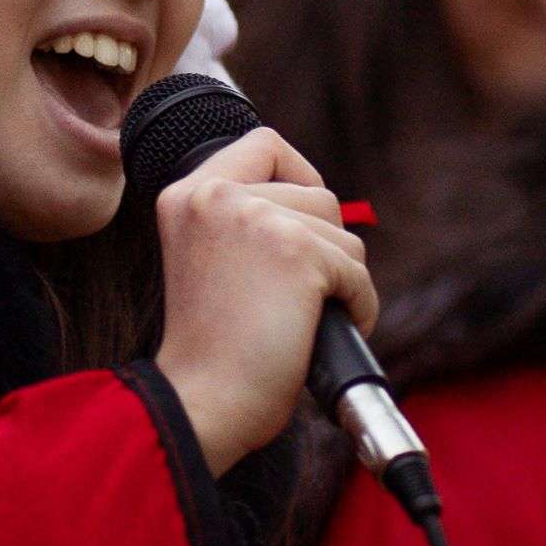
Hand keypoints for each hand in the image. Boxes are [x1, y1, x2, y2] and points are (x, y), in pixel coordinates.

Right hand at [153, 128, 376, 476]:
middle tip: (293, 295)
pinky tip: (318, 335)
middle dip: (323, 247)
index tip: (299, 223)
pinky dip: (357, 308)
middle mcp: (215, 194)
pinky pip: (358, 272)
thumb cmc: (212, 348)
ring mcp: (257, 219)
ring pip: (343, 233)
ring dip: (339, 280)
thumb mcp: (210, 257)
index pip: (264, 144)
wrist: (203, 401)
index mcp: (187, 194)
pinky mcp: (296, 253)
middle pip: (317, 194)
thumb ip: (246, 219)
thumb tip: (318, 202)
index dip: (298, 176)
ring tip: (300, 319)